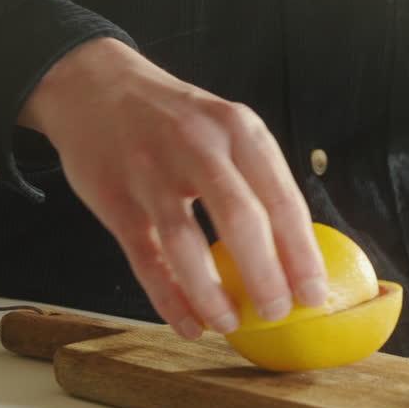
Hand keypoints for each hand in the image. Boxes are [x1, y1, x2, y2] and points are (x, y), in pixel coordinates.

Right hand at [18, 38, 327, 338]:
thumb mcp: (225, 126)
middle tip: (277, 313)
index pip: (282, 199)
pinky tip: (188, 324)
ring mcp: (150, 171)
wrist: (94, 84)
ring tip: (230, 324)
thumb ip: (257, 178)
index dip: (301, 254)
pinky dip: (169, 298)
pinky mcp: (114, 197)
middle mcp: (197, 145)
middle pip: (240, 220)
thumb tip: (295, 254)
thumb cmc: (174, 119)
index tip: (314, 295)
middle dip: (265, 276)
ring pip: (186, 243)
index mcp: (239, 129)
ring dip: (212, 294)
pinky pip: (145, 257)